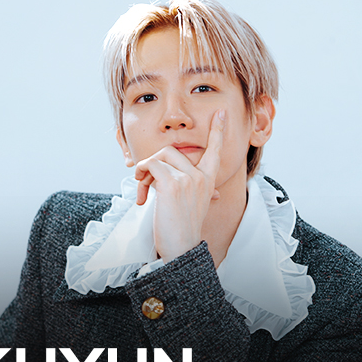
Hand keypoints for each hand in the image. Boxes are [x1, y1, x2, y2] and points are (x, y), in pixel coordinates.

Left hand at [134, 109, 225, 262]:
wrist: (180, 248)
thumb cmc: (182, 229)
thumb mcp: (193, 205)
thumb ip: (195, 190)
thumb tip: (199, 189)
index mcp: (208, 180)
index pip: (215, 151)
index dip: (218, 131)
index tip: (220, 113)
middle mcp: (201, 177)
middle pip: (173, 150)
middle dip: (154, 163)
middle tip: (144, 182)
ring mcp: (188, 179)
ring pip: (160, 156)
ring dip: (144, 171)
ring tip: (142, 190)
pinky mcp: (173, 184)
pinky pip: (151, 165)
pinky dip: (141, 175)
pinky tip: (141, 194)